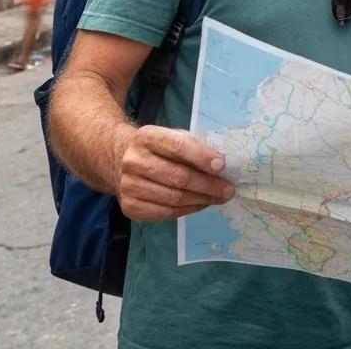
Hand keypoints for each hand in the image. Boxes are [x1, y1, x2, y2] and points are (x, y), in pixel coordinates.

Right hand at [114, 124, 234, 220]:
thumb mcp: (174, 136)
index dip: (201, 156)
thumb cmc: (159, 148)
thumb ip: (194, 146)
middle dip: (207, 184)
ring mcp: (128, 186)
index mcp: (147, 136)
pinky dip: (187, 209)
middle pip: (177, 176)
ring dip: (201, 200)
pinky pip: (164, 212)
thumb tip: (221, 165)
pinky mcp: (129, 207)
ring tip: (218, 198)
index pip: (177, 146)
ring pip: (172, 198)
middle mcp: (133, 161)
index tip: (221, 166)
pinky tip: (201, 204)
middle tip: (228, 189)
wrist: (122, 161)